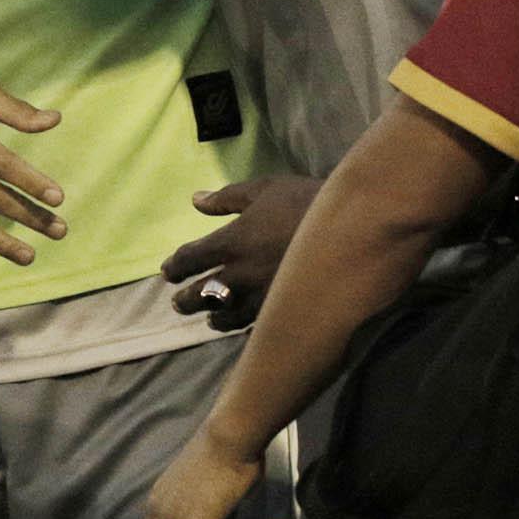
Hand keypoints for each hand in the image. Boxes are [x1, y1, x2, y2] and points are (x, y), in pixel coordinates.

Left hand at [161, 176, 320, 330]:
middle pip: (202, 295)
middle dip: (186, 301)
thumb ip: (227, 198)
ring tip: (210, 319)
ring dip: (214, 318)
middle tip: (179, 304)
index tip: (168, 272)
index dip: (175, 267)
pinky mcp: (284, 310)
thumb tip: (195, 200)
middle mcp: (241, 274)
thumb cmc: (304, 201)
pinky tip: (245, 327)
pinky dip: (246, 328)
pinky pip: (256, 327)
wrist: (350, 228)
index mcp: (232, 242)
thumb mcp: (264, 190)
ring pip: (226, 317)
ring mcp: (263, 296)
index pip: (191, 259)